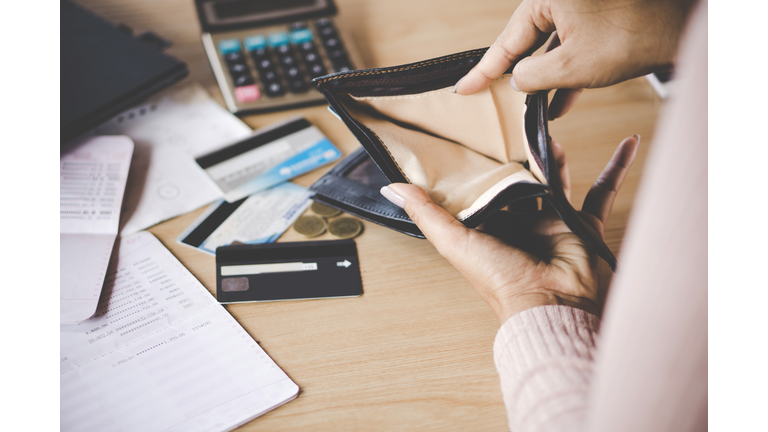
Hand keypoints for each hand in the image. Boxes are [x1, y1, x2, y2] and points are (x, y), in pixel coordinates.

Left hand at [380, 135, 638, 322]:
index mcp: (488, 227)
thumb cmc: (501, 281)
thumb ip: (427, 212)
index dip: (478, 164)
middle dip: (516, 154)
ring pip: (555, 179)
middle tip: (512, 121)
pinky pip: (602, 191)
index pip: (481, 188)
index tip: (473, 133)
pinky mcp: (582, 224)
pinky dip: (616, 168)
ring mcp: (553, 223)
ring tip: (548, 124)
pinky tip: (627, 143)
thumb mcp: (455, 241)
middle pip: (518, 180)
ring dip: (554, 154)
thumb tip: (392, 187)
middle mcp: (519, 224)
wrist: (552, 305)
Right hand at [455, 0, 692, 118]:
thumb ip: (532, 75)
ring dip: (542, 79)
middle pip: (525, 41)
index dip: (484, 69)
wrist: (681, 29)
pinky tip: (559, 104)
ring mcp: (580, 9)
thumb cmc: (631, 36)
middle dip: (513, 73)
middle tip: (486, 95)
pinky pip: (571, 49)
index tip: (463, 88)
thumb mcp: (570, 65)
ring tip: (528, 108)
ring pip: (549, 48)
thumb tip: (516, 80)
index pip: (506, 39)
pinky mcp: (597, 21)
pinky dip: (564, 74)